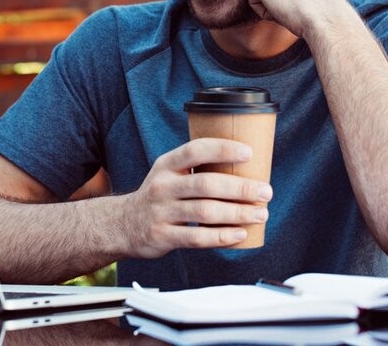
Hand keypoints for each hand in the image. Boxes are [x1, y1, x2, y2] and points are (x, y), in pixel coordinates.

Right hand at [122, 138, 272, 258]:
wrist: (123, 224)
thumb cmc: (159, 196)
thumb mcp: (169, 174)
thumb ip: (197, 169)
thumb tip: (245, 168)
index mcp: (167, 165)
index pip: (195, 150)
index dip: (223, 149)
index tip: (248, 153)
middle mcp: (162, 185)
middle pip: (206, 184)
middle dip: (240, 188)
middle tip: (264, 191)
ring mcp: (161, 211)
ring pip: (205, 211)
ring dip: (237, 213)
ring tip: (259, 214)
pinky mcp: (163, 236)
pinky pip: (197, 237)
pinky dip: (222, 236)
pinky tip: (240, 233)